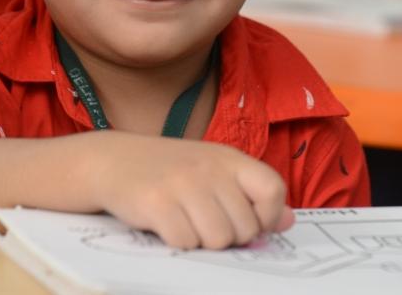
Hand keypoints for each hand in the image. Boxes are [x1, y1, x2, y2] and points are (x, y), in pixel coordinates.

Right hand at [91, 132, 293, 249]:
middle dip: (228, 236)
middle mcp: (209, 167)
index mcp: (229, 158)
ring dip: (202, 241)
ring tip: (186, 222)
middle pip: (244, 228)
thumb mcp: (214, 172)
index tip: (249, 222)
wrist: (113, 161)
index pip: (272, 189)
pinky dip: (177, 242)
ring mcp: (183, 184)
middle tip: (205, 222)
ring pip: (217, 240)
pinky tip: (165, 225)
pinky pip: (185, 243)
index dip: (267, 216)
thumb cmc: (169, 170)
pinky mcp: (157, 203)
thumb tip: (288, 221)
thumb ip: (250, 194)